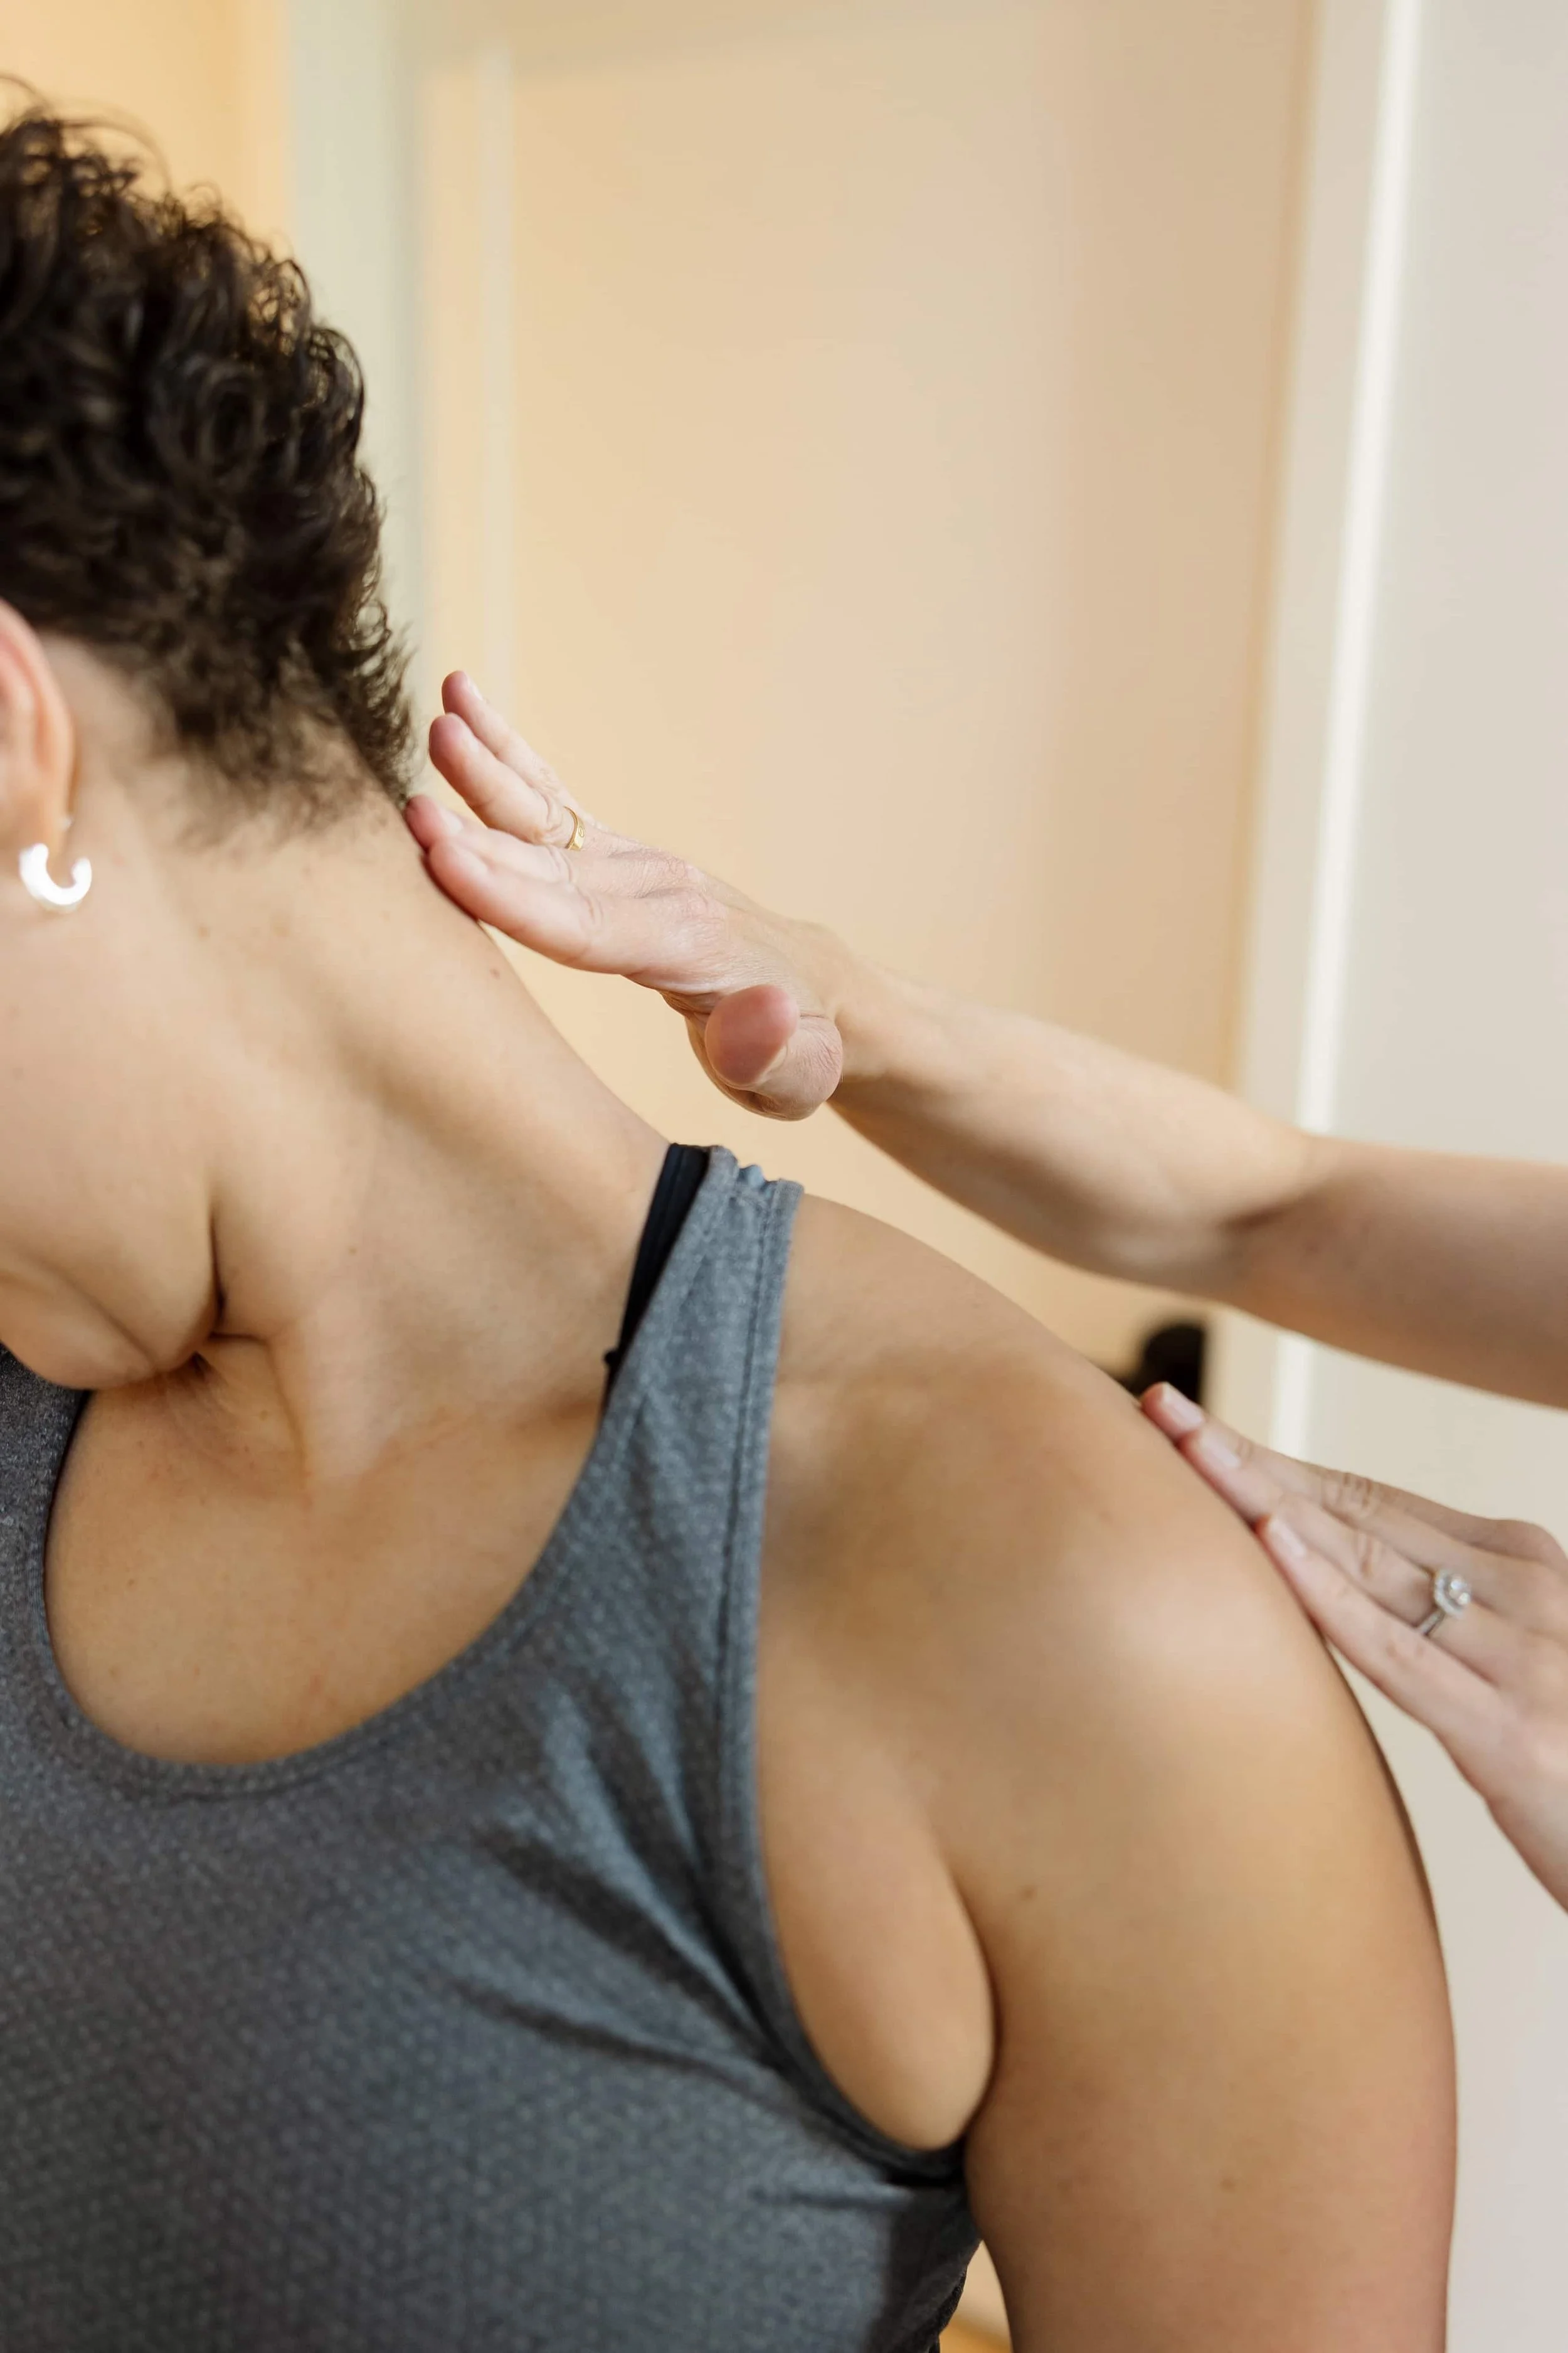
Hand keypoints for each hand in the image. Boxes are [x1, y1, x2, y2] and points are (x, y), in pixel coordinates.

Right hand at [406, 673, 847, 1119]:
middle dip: (482, 841)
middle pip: (554, 868)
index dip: (518, 899)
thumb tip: (753, 1020)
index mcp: (691, 944)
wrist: (816, 994)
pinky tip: (460, 702)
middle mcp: (657, 889)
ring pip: (546, 817)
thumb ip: (775, 1054)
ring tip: (439, 722)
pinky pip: (550, 799)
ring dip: (490, 774)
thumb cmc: (800, 1047)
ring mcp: (632, 864)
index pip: (590, 925)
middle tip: (411, 810)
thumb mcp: (804, 1072)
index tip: (451, 864)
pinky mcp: (612, 855)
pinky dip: (507, 753)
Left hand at [1142, 1385, 1567, 1912]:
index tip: (1194, 1426)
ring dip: (1266, 1503)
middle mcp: (1523, 1588)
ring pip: (1366, 1566)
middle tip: (1163, 1408)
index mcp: (1520, 1560)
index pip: (1372, 1499)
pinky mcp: (1510, 1730)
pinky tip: (1270, 1546)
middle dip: (1251, 1461)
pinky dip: (1330, 1597)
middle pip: (1357, 1514)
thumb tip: (1333, 1584)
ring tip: (1189, 1451)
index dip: (1277, 1460)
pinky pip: (1400, 1653)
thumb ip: (1442, 1620)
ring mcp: (1521, 1653)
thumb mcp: (1513, 1665)